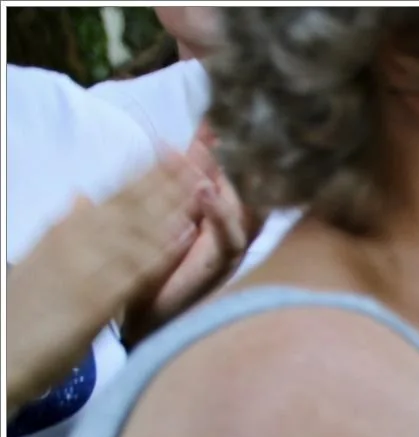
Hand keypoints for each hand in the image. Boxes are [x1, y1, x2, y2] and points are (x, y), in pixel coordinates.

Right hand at [6, 153, 202, 414]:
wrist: (0, 351)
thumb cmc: (22, 310)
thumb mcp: (42, 258)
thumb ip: (67, 227)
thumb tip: (82, 196)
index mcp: (67, 229)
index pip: (116, 193)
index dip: (149, 170)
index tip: (178, 149)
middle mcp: (76, 239)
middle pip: (132, 201)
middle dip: (169, 175)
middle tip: (205, 149)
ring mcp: (85, 266)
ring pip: (138, 226)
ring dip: (173, 202)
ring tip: (207, 179)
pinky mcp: (95, 300)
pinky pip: (133, 270)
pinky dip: (160, 249)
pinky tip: (186, 234)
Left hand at [122, 121, 256, 345]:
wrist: (146, 317)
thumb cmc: (156, 269)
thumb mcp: (166, 215)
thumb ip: (180, 180)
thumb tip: (186, 140)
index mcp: (215, 213)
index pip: (226, 170)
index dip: (224, 143)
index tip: (215, 114)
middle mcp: (230, 228)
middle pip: (249, 185)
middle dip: (243, 157)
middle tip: (233, 125)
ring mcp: (229, 247)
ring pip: (245, 208)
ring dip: (232, 180)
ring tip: (219, 151)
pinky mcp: (220, 268)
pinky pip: (228, 239)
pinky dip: (220, 215)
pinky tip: (207, 191)